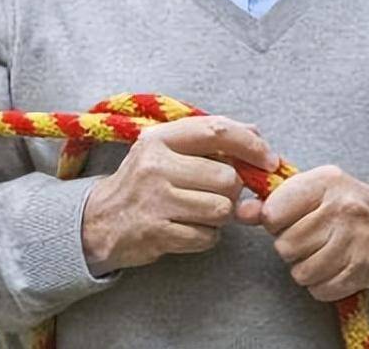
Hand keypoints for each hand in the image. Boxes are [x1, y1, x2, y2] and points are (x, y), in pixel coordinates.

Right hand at [81, 115, 278, 275]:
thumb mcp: (166, 150)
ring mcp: (155, 200)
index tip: (269, 159)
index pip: (216, 131)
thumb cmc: (142, 183)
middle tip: (211, 194)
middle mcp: (156, 165)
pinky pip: (208, 236)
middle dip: (231, 191)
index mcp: (159, 139)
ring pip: (222, 209)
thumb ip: (208, 141)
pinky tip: (187, 228)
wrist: (100, 221)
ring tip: (197, 212)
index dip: (250, 145)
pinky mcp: (158, 232)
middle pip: (228, 178)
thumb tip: (256, 133)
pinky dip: (206, 236)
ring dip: (219, 216)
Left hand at [257, 165, 368, 301]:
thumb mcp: (314, 189)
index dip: (272, 220)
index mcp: (326, 181)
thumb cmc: (348, 204)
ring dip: (303, 268)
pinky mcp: (365, 269)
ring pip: (301, 270)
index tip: (283, 219)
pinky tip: (330, 267)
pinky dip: (319, 284)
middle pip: (286, 244)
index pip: (274, 211)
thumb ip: (274, 199)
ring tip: (316, 253)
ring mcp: (357, 240)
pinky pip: (321, 289)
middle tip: (304, 238)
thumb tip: (240, 212)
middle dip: (288, 246)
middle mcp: (343, 209)